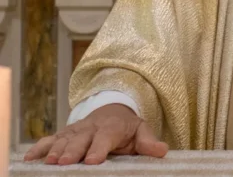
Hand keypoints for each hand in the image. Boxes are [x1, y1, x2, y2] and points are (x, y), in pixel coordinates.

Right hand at [24, 103, 168, 165]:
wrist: (113, 111)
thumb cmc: (127, 128)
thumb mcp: (141, 131)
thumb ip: (148, 142)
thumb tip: (163, 151)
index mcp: (112, 127)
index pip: (106, 137)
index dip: (99, 148)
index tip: (93, 160)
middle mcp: (91, 127)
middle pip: (81, 139)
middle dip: (73, 150)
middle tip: (65, 163)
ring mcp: (76, 130)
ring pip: (64, 140)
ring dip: (55, 150)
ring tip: (49, 163)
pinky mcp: (64, 134)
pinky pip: (50, 139)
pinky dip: (40, 148)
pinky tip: (30, 158)